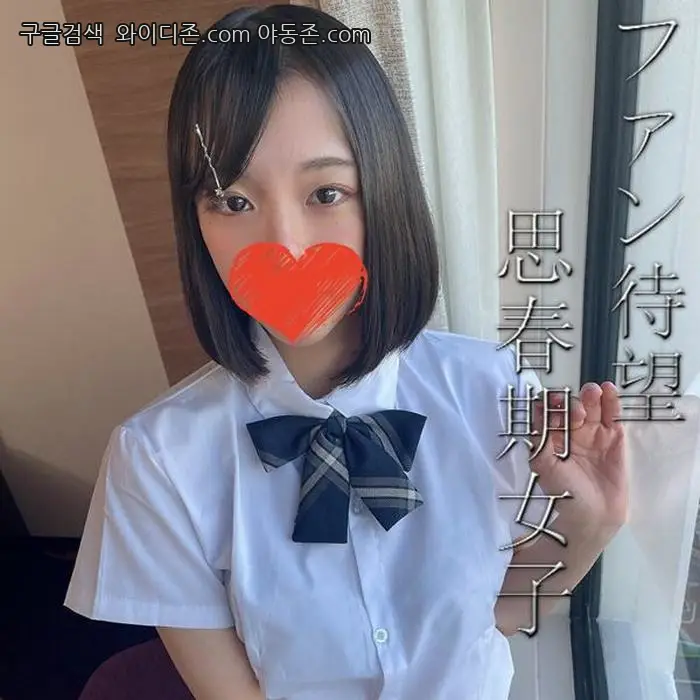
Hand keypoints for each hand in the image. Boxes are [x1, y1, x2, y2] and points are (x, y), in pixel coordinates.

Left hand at [529, 382, 627, 536]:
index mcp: (553, 439)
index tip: (550, 400)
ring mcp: (594, 437)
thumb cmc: (562, 495)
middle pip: (573, 410)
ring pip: (593, 410)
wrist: (590, 518)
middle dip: (574, 403)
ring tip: (593, 390)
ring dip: (592, 398)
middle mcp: (572, 435)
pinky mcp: (614, 441)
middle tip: (575, 406)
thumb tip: (537, 411)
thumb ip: (541, 438)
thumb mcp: (543, 464)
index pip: (552, 415)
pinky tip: (609, 391)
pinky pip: (612, 418)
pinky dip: (611, 404)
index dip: (551, 406)